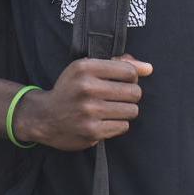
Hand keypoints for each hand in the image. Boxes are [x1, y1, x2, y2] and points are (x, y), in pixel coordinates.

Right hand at [13, 53, 152, 150]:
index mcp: (86, 68)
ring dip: (126, 110)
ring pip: (131, 111)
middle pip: (134, 92)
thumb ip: (118, 63)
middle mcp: (87, 88)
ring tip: (112, 108)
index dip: (132, 77)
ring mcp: (89, 111)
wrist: (44, 117)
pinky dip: (117, 124)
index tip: (123, 81)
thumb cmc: (71, 89)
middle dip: (131, 95)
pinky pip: (123, 126)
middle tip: (119, 96)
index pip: (129, 71)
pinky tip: (104, 120)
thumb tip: (149, 68)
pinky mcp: (92, 131)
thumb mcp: (86, 68)